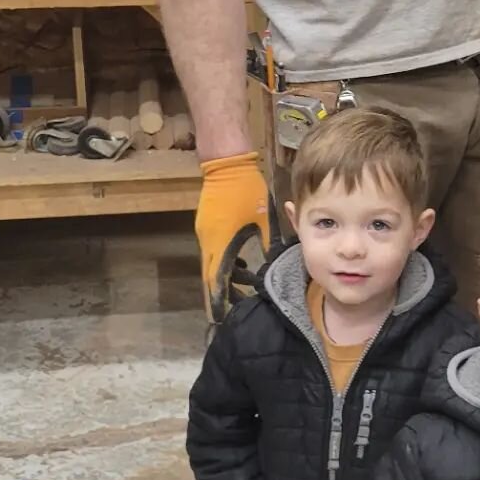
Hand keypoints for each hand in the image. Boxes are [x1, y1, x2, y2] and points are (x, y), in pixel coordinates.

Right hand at [195, 151, 271, 325]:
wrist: (227, 162)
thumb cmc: (246, 189)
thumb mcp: (263, 219)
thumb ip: (268, 242)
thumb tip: (274, 262)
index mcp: (220, 243)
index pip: (216, 281)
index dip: (219, 300)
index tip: (223, 317)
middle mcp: (208, 241)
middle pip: (212, 275)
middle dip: (223, 292)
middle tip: (237, 306)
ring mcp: (205, 232)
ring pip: (213, 262)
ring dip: (226, 275)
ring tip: (244, 285)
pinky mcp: (207, 223)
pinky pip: (215, 250)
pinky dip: (225, 260)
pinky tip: (241, 262)